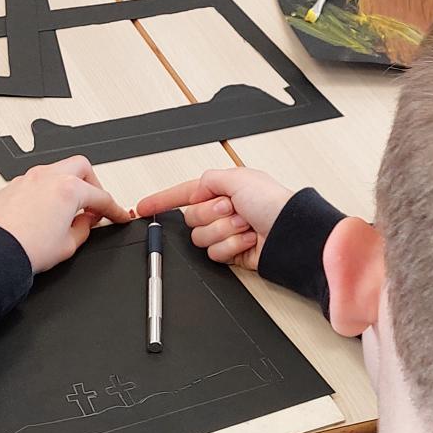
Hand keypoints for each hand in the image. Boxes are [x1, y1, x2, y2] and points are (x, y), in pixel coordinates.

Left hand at [0, 157, 133, 274]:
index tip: (119, 216)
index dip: (115, 209)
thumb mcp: (68, 245)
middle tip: (95, 206)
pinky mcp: (12, 186)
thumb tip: (86, 222)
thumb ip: (84, 228)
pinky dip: (49, 190)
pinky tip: (48, 210)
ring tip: (71, 210)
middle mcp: (48, 177)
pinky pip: (38, 181)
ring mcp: (28, 178)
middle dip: (93, 185)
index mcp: (69, 189)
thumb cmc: (24, 248)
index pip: (101, 196)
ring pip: (58, 170)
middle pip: (82, 168)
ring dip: (69, 185)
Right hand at [135, 166, 293, 271]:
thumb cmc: (274, 203)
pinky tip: (248, 240)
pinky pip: (214, 254)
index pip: (183, 194)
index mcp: (221, 189)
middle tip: (233, 209)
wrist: (291, 234)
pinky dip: (232, 246)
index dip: (161, 201)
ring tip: (245, 225)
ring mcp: (226, 232)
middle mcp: (222, 210)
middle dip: (212, 214)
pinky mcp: (232, 252)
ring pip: (201, 238)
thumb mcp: (238, 178)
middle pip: (190, 218)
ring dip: (224, 231)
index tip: (142, 207)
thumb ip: (209, 179)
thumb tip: (195, 186)